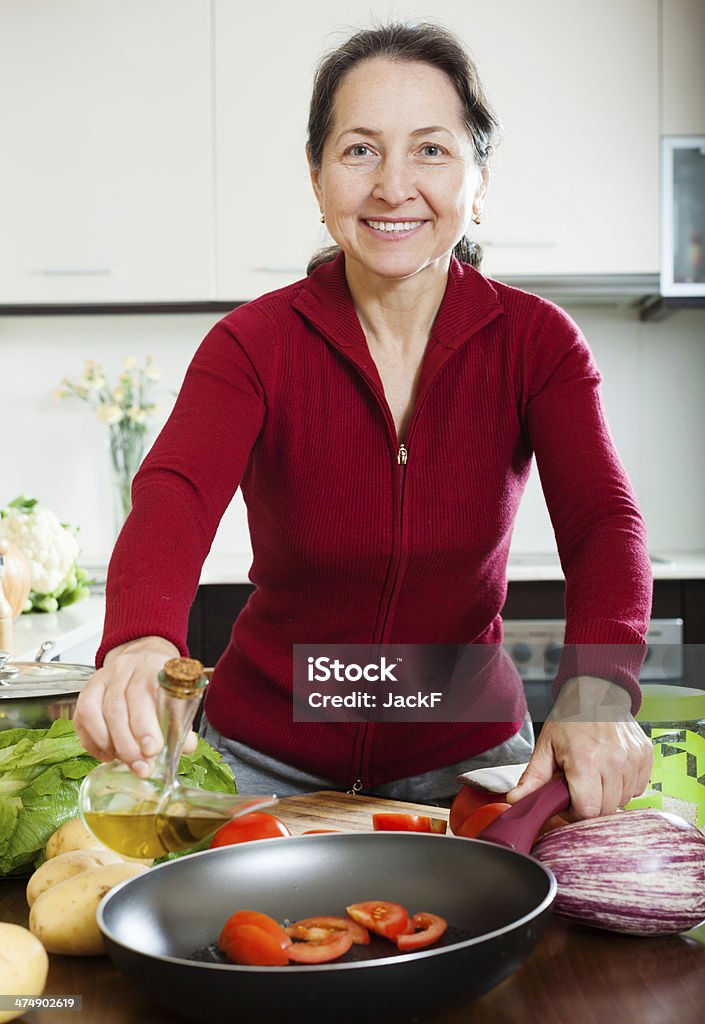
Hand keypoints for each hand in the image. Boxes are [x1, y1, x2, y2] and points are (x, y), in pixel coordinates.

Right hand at [73, 636, 198, 777]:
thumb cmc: (161, 683)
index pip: (144, 693)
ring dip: (111, 744)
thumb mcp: (177, 696)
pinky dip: (93, 741)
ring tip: (127, 763)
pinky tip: (108, 754)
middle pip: (118, 706)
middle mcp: (125, 669)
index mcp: (153, 666)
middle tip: (141, 767)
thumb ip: (181, 722)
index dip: (145, 724)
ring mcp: (103, 678)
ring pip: (97, 712)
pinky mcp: (88, 689)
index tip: (152, 750)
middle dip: (128, 743)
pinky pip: (82, 717)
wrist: (143, 658)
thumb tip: (185, 747)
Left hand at [504, 676, 652, 819]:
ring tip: (595, 776)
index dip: (574, 812)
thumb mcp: (546, 746)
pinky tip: (611, 771)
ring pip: (624, 801)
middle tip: (580, 787)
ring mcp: (632, 759)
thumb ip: (533, 778)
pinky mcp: (645, 756)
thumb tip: (516, 800)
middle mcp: (613, 761)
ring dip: (609, 796)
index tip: (568, 800)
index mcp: (585, 761)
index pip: (587, 811)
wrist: (596, 691)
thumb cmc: (570, 718)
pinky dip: (625, 786)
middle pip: (607, 810)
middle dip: (591, 805)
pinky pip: (639, 788)